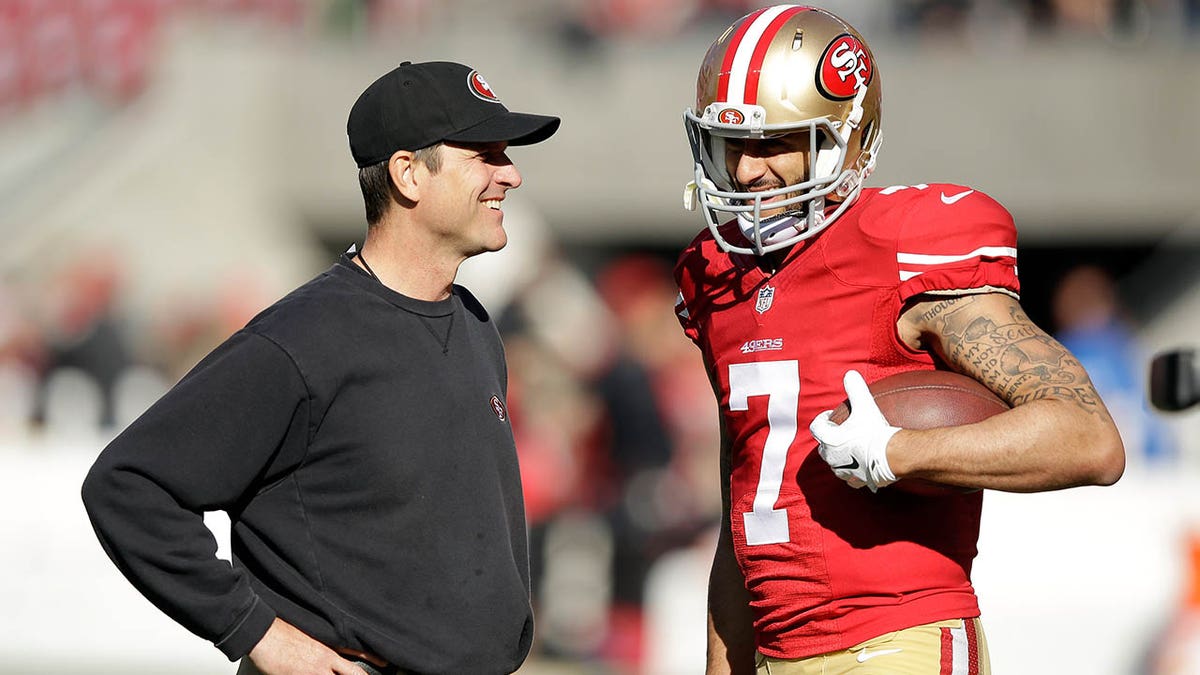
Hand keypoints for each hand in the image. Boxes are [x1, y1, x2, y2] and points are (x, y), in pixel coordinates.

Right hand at [248, 618, 368, 674]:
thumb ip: (323, 645)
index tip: (385, 664)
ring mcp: (314, 671)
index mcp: (328, 645)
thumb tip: (331, 654)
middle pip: (353, 673)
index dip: (372, 659)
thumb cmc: (282, 632)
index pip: (358, 651)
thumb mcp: (310, 634)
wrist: (263, 634)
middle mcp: (325, 659)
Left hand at [809, 370, 899, 492]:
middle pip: (823, 447)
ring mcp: (844, 472)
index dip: (822, 419)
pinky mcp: (857, 481)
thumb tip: (850, 373)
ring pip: (835, 464)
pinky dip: (854, 471)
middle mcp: (832, 458)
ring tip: (851, 447)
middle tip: (842, 431)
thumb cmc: (875, 432)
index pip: (816, 428)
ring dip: (840, 456)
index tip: (832, 416)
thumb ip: (856, 388)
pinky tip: (862, 465)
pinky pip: (850, 478)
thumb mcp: (865, 405)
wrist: (894, 457)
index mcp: (829, 440)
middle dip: (829, 439)